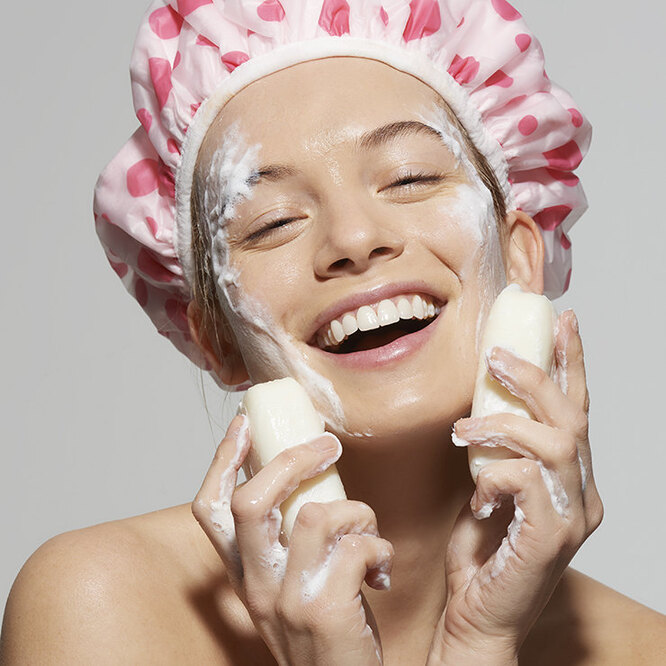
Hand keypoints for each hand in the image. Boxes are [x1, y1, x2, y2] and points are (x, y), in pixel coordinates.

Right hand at [192, 417, 393, 664]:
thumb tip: (309, 485)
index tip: (243, 426)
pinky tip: (381, 570)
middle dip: (292, 459)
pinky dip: (378, 547)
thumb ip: (289, 544)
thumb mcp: (291, 588)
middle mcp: (257, 587)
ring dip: (356, 511)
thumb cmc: (327, 638)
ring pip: (314, 515)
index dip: (221, 462)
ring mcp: (286, 600)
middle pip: (251, 501)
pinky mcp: (324, 610)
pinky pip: (355, 547)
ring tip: (369, 530)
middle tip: (327, 447)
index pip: (211, 511)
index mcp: (245, 576)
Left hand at [427, 310, 603, 663]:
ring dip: (504, 423)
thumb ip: (496, 450)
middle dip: (538, 376)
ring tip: (464, 428)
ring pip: (557, 441)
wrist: (476, 616)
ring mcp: (572, 518)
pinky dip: (495, 474)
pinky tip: (476, 493)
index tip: (561, 321)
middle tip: (498, 356)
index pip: (578, 410)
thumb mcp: (486, 484)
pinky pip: (529, 480)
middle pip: (574, 417)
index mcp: (570, 479)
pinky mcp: (552, 539)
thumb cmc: (480, 553)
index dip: (571, 363)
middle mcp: (582, 495)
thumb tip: (480, 407)